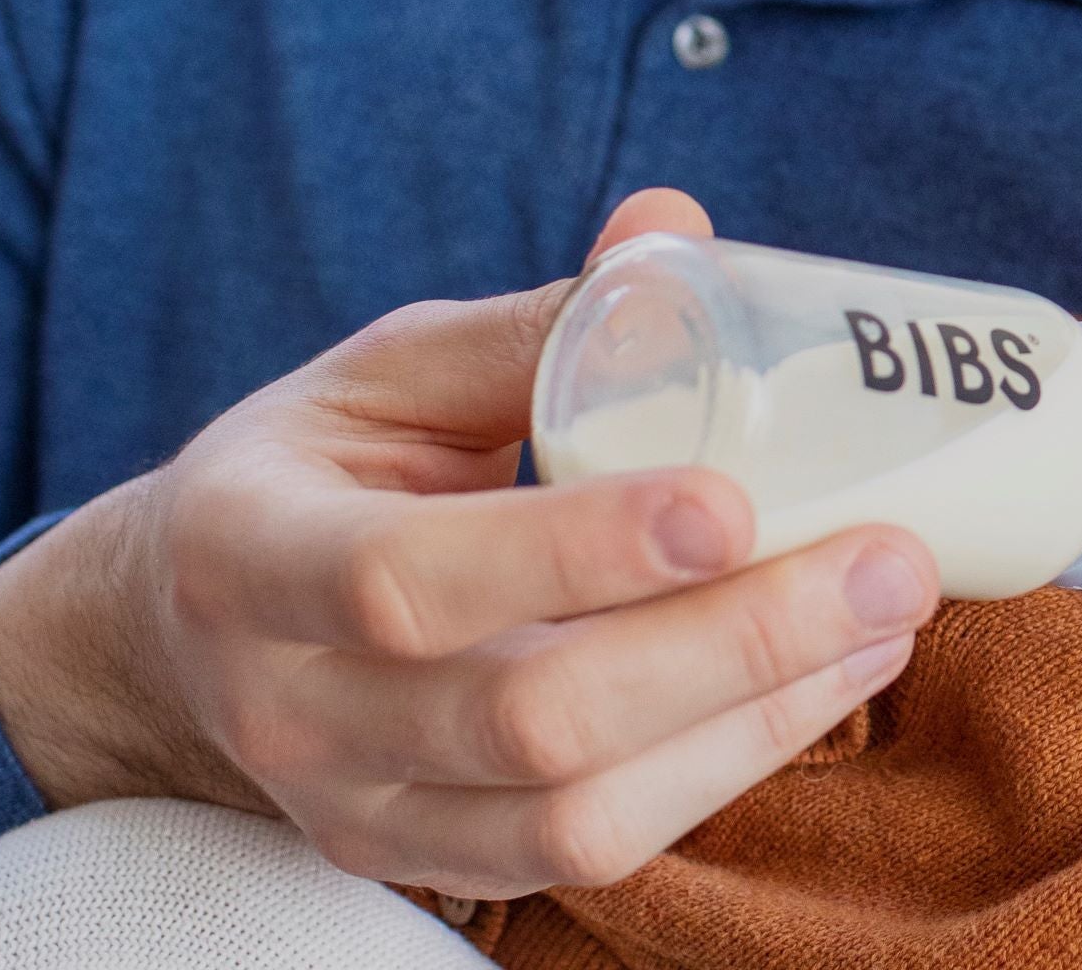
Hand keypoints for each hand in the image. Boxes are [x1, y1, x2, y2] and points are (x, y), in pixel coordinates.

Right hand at [0, 189, 939, 895]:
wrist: (195, 623)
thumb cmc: (321, 462)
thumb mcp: (389, 370)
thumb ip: (532, 319)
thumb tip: (675, 225)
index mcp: (253, 548)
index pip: (408, 577)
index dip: (577, 548)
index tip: (734, 502)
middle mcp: (292, 704)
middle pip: (527, 719)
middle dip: (733, 644)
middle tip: (886, 561)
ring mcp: (358, 805)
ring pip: (577, 814)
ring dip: (757, 718)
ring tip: (885, 620)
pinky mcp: (428, 856)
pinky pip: (592, 849)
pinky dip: (725, 768)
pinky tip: (822, 682)